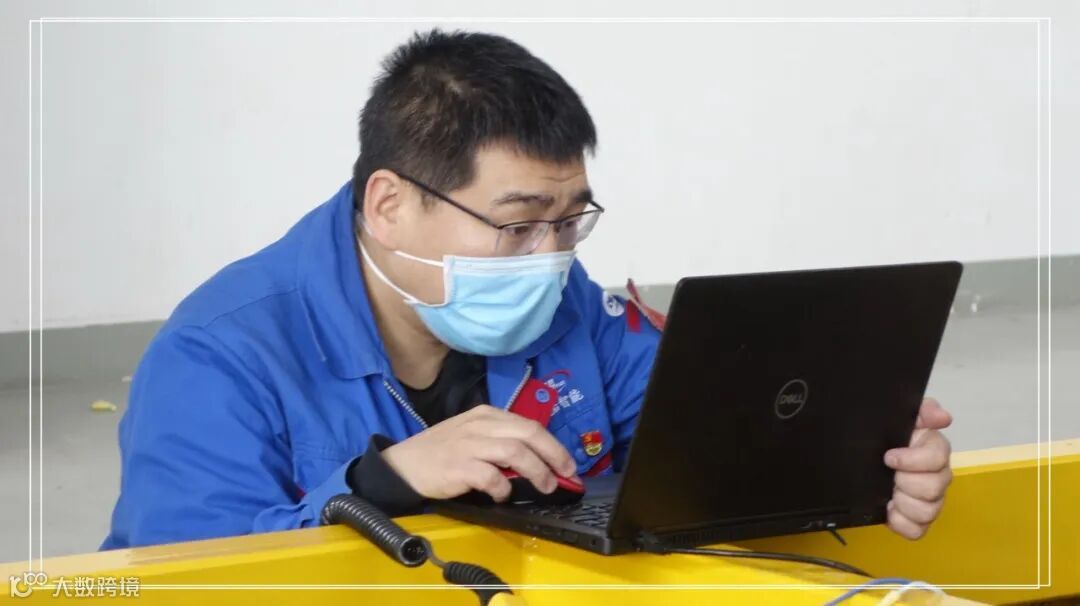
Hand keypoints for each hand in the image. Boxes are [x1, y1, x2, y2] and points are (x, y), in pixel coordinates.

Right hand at [381, 404, 577, 501]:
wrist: (403, 465)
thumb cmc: (441, 452)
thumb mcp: (472, 435)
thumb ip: (500, 441)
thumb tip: (539, 460)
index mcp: (486, 415)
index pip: (529, 425)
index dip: (554, 445)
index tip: (568, 465)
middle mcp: (480, 425)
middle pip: (528, 434)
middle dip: (554, 455)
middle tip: (567, 475)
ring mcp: (469, 444)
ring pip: (515, 452)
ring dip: (537, 471)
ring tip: (545, 487)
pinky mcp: (459, 466)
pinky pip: (491, 476)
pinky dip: (503, 488)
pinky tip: (502, 495)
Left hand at [884, 397, 953, 538]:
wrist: (867, 458)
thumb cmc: (889, 439)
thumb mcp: (901, 417)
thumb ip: (922, 410)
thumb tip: (942, 417)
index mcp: (935, 450)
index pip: (938, 458)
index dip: (912, 460)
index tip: (889, 457)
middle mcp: (938, 477)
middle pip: (934, 488)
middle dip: (905, 483)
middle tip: (890, 476)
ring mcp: (930, 501)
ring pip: (928, 512)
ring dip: (903, 503)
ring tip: (890, 493)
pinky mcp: (917, 520)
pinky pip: (916, 531)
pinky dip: (900, 523)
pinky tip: (889, 509)